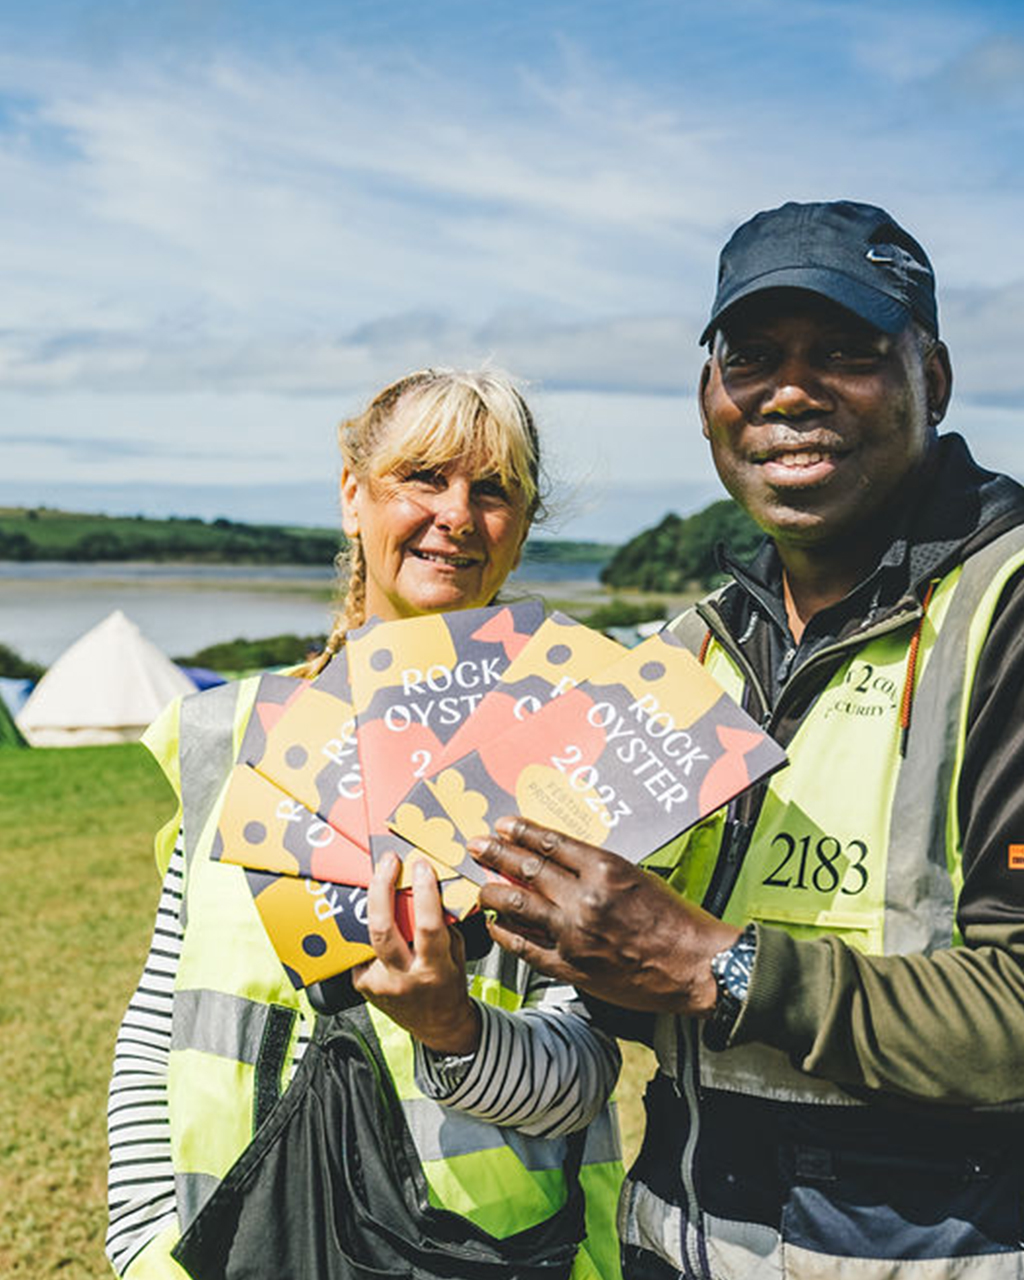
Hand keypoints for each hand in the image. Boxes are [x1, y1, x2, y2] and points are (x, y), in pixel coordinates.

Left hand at [350, 852, 480, 1053]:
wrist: (438, 1026)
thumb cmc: (448, 987)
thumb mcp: (456, 954)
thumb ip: (442, 925)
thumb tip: (426, 889)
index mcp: (432, 970)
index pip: (426, 926)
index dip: (424, 893)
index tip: (421, 866)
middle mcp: (402, 978)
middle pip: (382, 929)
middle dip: (382, 889)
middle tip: (388, 863)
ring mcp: (378, 984)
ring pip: (366, 934)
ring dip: (372, 906)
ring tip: (377, 882)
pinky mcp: (362, 985)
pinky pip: (361, 947)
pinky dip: (367, 931)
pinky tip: (374, 919)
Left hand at [470, 816, 739, 1015]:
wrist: (695, 966)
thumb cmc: (672, 919)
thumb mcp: (636, 877)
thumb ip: (595, 870)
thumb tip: (554, 861)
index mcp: (605, 869)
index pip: (550, 843)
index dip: (521, 832)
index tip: (503, 826)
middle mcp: (585, 899)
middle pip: (527, 870)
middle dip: (496, 855)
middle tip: (476, 846)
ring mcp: (575, 935)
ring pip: (518, 907)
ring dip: (492, 893)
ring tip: (479, 886)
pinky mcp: (572, 967)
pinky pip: (526, 948)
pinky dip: (506, 934)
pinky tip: (495, 925)